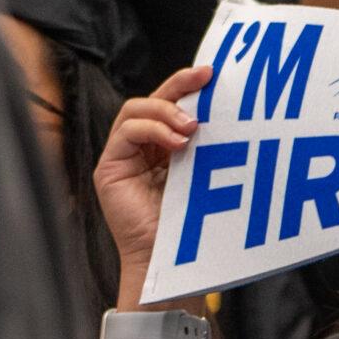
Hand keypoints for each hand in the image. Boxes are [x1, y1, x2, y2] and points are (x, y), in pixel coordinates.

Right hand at [93, 65, 210, 307]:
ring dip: (166, 110)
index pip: (171, 106)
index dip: (188, 86)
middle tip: (205, 79)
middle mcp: (141, 150)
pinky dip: (152, 129)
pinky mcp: (109, 169)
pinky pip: (126, 131)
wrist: (173, 263)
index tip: (215, 75)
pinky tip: (178, 142)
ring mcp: (122, 158)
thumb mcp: (206, 176)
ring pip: (135, 110)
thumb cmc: (194, 227)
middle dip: (178, 85)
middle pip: (152, 100)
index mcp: (164, 150)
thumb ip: (207, 147)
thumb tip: (229, 114)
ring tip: (192, 126)